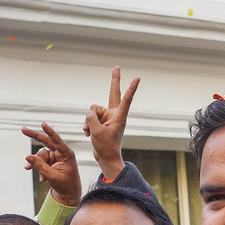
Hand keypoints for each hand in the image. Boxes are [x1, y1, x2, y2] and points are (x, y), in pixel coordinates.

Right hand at [23, 122, 82, 205]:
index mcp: (67, 155)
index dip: (50, 132)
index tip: (43, 124)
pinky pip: (40, 161)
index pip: (57, 141)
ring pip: (41, 154)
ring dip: (35, 162)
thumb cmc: (65, 185)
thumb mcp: (52, 176)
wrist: (68, 194)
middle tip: (22, 130)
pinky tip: (42, 179)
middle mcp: (62, 153)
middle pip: (47, 141)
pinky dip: (38, 168)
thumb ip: (40, 166)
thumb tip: (28, 157)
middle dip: (35, 136)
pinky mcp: (51, 161)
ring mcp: (56, 156)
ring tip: (28, 169)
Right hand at [83, 66, 138, 181]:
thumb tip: (89, 112)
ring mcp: (107, 117)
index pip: (126, 99)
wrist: (105, 158)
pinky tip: (88, 134)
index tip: (137, 78)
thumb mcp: (97, 131)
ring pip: (92, 111)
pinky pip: (89, 117)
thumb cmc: (106, 147)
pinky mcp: (100, 121)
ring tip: (91, 133)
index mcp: (119, 117)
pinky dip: (87, 125)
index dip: (131, 88)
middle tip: (117, 67)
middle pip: (112, 93)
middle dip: (114, 80)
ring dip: (88, 122)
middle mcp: (114, 114)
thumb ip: (91, 118)